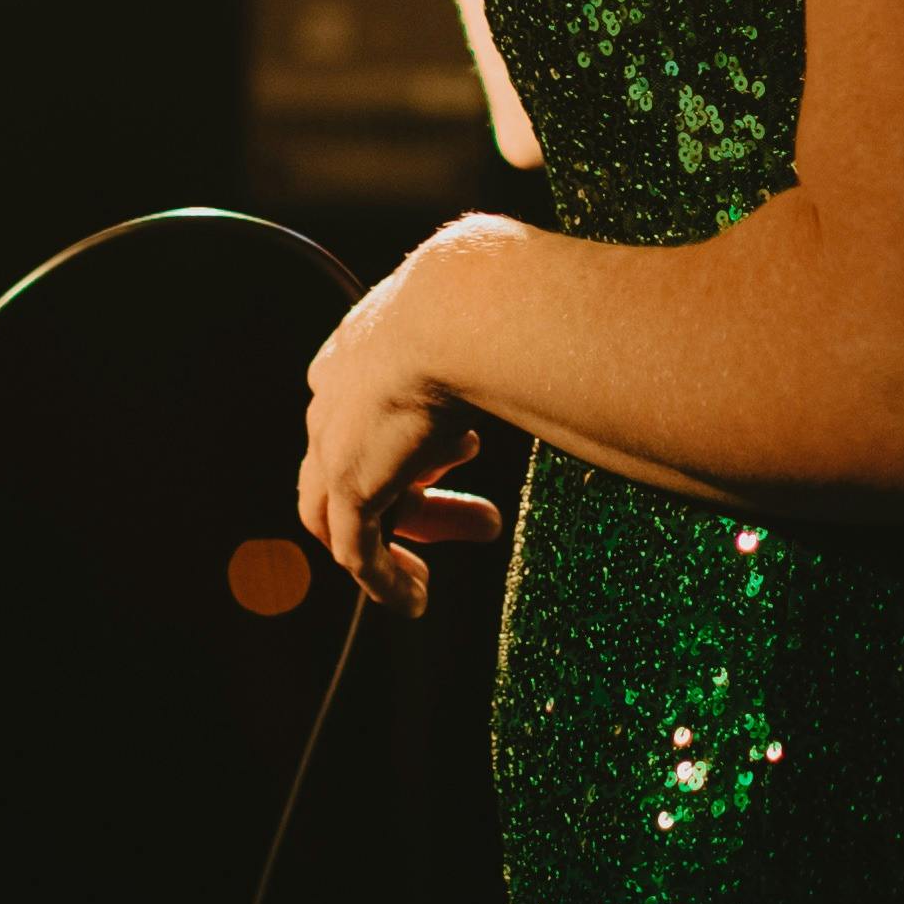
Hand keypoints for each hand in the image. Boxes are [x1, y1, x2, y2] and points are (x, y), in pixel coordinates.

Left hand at [297, 222, 514, 613]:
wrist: (462, 310)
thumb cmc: (492, 301)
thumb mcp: (488, 322)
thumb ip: (505, 338)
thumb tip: (569, 320)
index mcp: (362, 348)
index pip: (370, 409)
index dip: (416, 442)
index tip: (465, 454)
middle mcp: (335, 394)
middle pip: (358, 464)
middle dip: (417, 496)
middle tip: (484, 518)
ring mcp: (334, 442)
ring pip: (348, 514)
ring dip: (400, 542)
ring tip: (440, 569)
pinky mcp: (349, 486)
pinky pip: (356, 552)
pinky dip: (383, 581)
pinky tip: (417, 602)